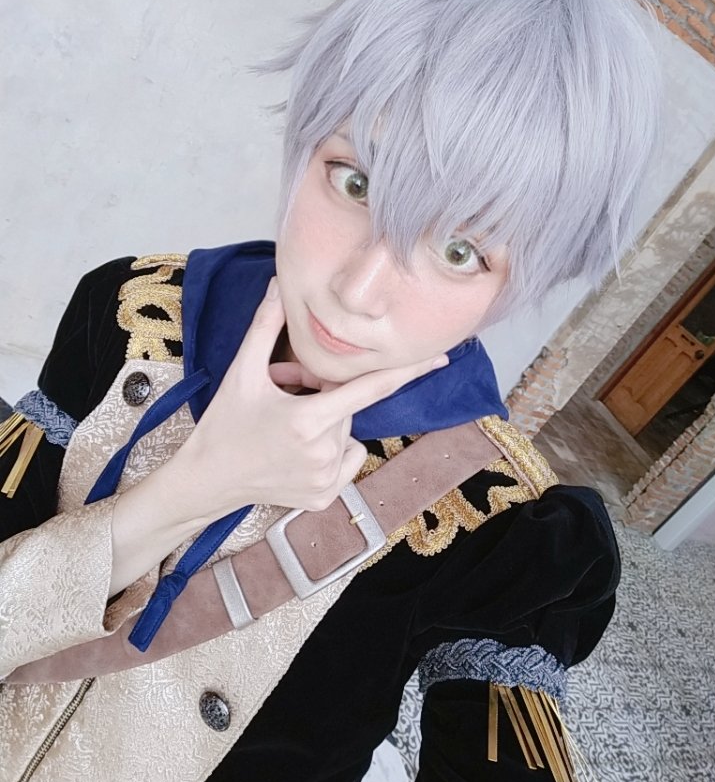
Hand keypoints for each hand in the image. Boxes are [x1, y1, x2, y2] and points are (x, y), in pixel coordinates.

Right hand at [168, 277, 447, 522]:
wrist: (207, 479)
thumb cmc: (225, 423)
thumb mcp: (242, 372)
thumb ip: (266, 326)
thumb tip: (280, 282)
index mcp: (306, 420)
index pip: (368, 389)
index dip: (406, 372)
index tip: (440, 359)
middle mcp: (321, 453)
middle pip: (348, 408)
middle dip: (325, 397)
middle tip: (287, 397)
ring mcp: (324, 480)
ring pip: (347, 434)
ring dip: (327, 424)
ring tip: (287, 427)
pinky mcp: (324, 498)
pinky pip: (346, 459)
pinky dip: (331, 452)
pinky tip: (298, 453)